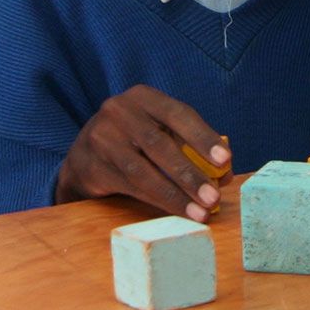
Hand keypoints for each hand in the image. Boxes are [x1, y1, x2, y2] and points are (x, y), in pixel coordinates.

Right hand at [56, 86, 229, 220]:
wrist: (83, 155)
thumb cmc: (134, 141)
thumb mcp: (159, 132)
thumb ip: (190, 147)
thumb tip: (223, 175)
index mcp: (142, 97)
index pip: (177, 113)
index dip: (203, 137)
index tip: (225, 160)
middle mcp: (118, 112)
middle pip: (159, 144)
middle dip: (190, 173)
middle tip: (213, 196)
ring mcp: (100, 138)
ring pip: (142, 171)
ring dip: (175, 194)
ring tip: (200, 212)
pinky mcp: (91, 167)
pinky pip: (129, 187)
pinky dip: (157, 201)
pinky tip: (176, 212)